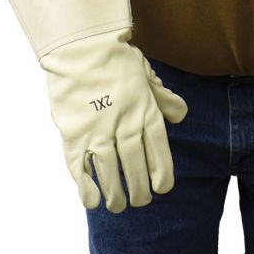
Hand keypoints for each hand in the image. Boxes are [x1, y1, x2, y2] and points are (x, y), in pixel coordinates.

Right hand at [40, 27, 187, 211]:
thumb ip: (163, 98)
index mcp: (145, 110)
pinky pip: (80, 167)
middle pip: (135, 166)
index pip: (158, 150)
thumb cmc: (116, 58)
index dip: (162, 172)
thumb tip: (180, 115)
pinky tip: (92, 201)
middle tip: (140, 201)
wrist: (81, 46)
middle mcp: (124, 124)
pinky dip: (86, 187)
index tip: (162, 188)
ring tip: (119, 206)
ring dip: (115, 193)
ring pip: (110, 171)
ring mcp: (98, 131)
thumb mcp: (147, 74)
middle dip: (139, 189)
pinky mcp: (73, 134)